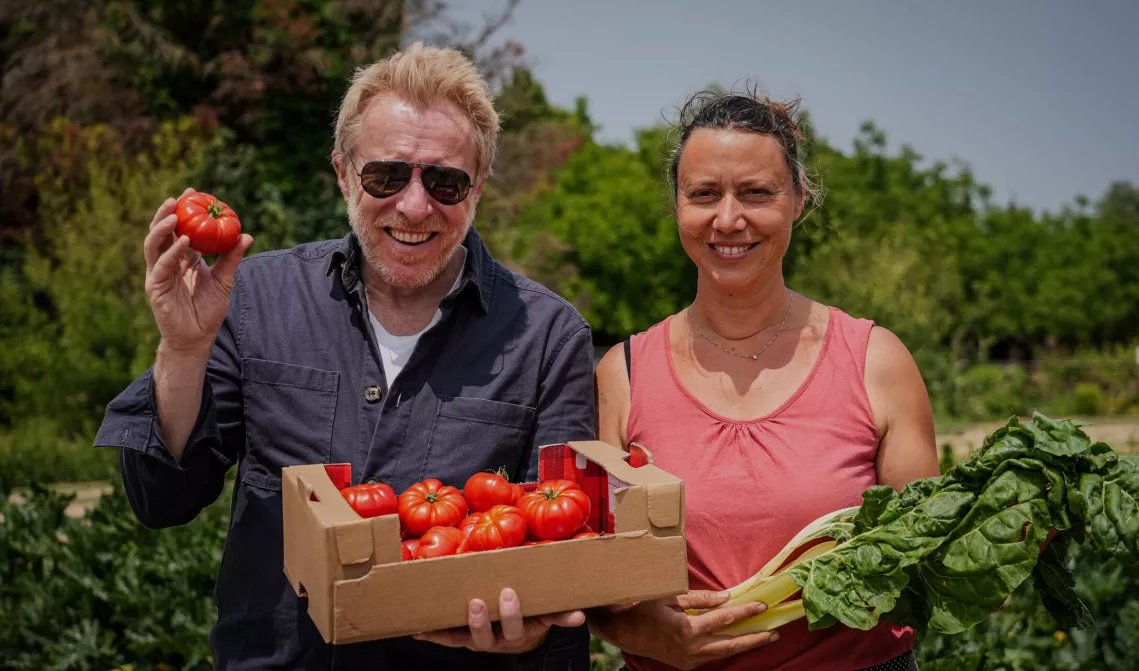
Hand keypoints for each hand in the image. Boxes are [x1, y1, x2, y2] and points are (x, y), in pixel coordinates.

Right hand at [144, 188, 252, 354]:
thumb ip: (232, 258)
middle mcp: (166, 263)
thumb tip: (247, 235)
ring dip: (162, 228)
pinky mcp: (156, 287)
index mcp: (181, 258)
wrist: (197, 338)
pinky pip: (162, 265)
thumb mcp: (225, 280)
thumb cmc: (208, 310)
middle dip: (166, 213)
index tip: (192, 192)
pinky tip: (183, 241)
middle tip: (178, 198)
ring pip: (153, 244)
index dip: (182, 210)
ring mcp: (159, 274)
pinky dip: (171, 252)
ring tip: (175, 214)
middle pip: (160, 232)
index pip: (178, 229)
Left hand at [413, 588, 585, 653]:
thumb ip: (560, 615)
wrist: (515, 635)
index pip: (516, 627)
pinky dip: (431, 635)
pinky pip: (446, 638)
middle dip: (482, 619)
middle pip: (487, 635)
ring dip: (455, 627)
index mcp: (518, 633)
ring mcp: (476, 641)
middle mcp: (495, 641)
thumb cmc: (530, 616)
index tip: (509, 593)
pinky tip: (417, 630)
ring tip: (443, 613)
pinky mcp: (460, 639)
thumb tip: (580, 616)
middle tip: (478, 601)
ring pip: (465, 638)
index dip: (511, 614)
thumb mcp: (545, 616)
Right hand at [588, 589, 778, 669]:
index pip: (723, 619)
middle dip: (754, 637)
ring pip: (724, 654)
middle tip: (774, 632)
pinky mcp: (687, 664)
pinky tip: (740, 643)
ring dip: (746, 646)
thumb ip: (700, 598)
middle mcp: (692, 648)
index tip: (761, 606)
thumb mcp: (670, 596)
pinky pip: (712, 657)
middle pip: (731, 644)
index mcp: (687, 629)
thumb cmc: (646, 609)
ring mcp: (690, 659)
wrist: (626, 632)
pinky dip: (727, 650)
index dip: (744, 612)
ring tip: (765, 639)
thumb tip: (726, 598)